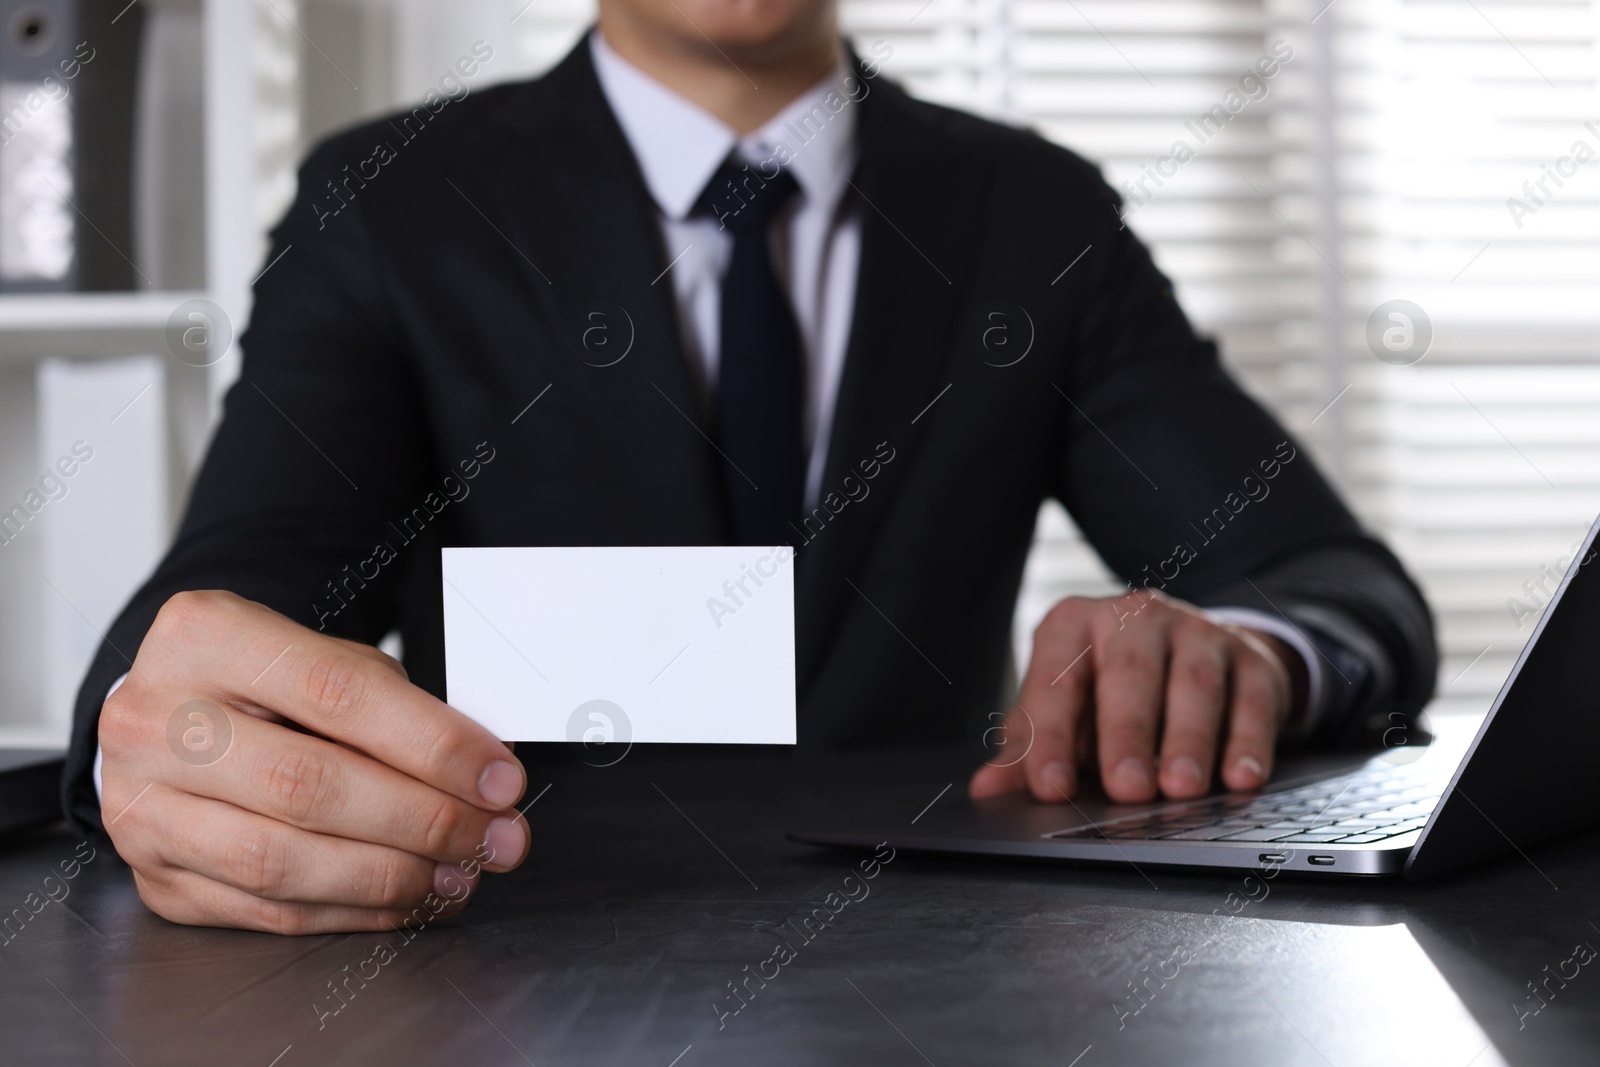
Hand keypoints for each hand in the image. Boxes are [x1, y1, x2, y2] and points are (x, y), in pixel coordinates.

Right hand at [98, 590, 529, 933]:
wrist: (171, 714)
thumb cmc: (268, 683)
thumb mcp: (327, 659)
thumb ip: (398, 709)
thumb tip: (485, 777)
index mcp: (205, 636)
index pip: (338, 693)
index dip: (433, 743)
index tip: (501, 778)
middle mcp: (153, 719)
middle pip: (307, 785)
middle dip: (424, 820)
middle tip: (494, 838)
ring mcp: (141, 804)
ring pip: (281, 861)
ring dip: (392, 877)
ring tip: (459, 873)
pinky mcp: (154, 875)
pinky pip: (266, 910)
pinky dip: (352, 911)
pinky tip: (408, 897)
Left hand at [969, 590, 1302, 803]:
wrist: (1198, 658)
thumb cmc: (1111, 694)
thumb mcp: (1066, 713)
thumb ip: (1029, 749)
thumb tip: (987, 789)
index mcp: (1074, 626)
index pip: (1057, 680)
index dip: (1051, 735)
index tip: (1051, 787)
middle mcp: (1134, 617)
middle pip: (1129, 673)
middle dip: (1126, 735)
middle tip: (1127, 790)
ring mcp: (1197, 630)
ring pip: (1193, 683)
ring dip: (1188, 740)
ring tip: (1181, 788)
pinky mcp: (1250, 658)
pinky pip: (1250, 699)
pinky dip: (1247, 742)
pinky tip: (1239, 779)